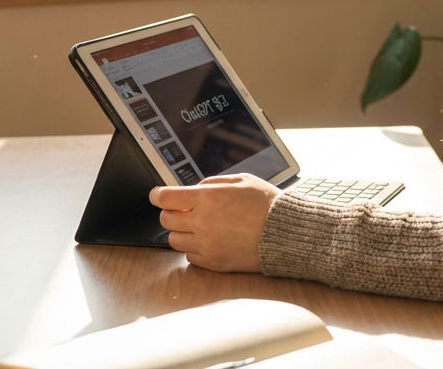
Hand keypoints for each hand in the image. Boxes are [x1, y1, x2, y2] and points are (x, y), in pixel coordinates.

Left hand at [149, 173, 279, 271]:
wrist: (285, 234)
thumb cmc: (267, 204)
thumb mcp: (243, 180)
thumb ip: (215, 182)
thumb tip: (196, 188)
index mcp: (208, 198)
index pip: (166, 198)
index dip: (158, 195)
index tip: (158, 195)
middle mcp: (202, 222)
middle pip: (166, 220)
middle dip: (172, 213)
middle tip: (185, 210)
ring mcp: (206, 245)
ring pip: (174, 240)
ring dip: (182, 231)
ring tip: (200, 227)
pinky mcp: (213, 262)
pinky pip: (190, 256)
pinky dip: (195, 248)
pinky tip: (211, 240)